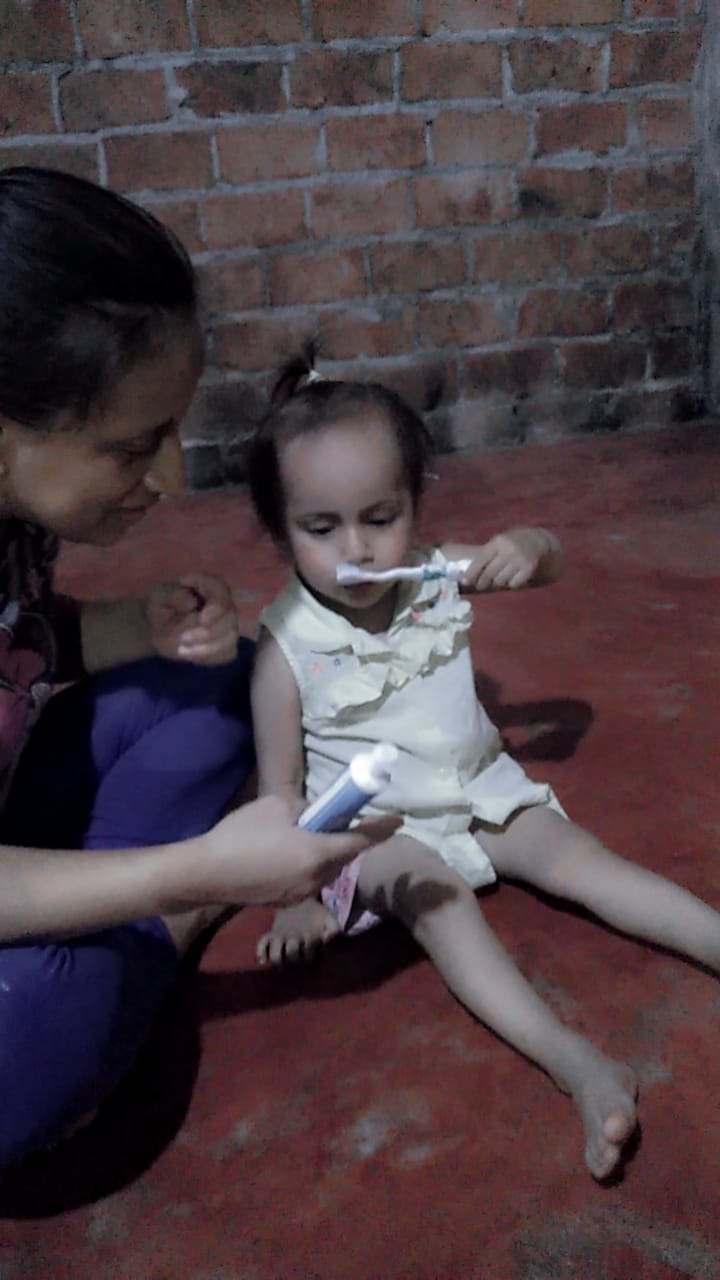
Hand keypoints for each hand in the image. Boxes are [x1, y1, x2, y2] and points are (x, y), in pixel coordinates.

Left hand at [146, 573, 239, 664]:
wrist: (158, 628)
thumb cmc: (161, 607)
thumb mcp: (159, 596)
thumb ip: (173, 595)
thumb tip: (192, 603)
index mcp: (208, 586)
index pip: (222, 592)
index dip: (217, 607)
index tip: (202, 619)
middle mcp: (223, 604)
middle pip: (230, 618)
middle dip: (208, 633)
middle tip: (183, 639)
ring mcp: (228, 625)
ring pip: (231, 638)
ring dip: (207, 648)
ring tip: (182, 650)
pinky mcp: (226, 644)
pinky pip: (228, 653)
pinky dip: (210, 657)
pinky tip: (192, 655)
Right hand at [196, 796, 398, 906]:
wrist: (206, 873)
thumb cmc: (240, 835)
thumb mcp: (276, 807)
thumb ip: (305, 809)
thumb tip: (314, 815)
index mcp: (316, 853)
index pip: (359, 841)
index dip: (380, 830)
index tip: (399, 820)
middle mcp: (315, 878)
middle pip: (344, 857)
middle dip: (347, 840)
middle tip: (341, 821)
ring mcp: (300, 894)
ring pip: (326, 870)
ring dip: (327, 854)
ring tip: (308, 836)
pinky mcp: (285, 901)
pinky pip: (308, 880)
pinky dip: (309, 866)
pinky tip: (288, 854)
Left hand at [461, 528, 558, 591]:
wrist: (535, 540)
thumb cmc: (511, 543)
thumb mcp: (498, 543)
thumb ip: (486, 555)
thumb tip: (470, 576)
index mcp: (497, 542)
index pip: (481, 560)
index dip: (471, 572)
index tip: (464, 582)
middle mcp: (508, 550)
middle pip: (490, 573)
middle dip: (482, 582)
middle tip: (480, 586)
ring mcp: (519, 559)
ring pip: (501, 580)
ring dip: (497, 583)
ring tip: (497, 580)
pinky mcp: (529, 568)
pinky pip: (513, 584)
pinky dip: (510, 584)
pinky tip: (511, 578)